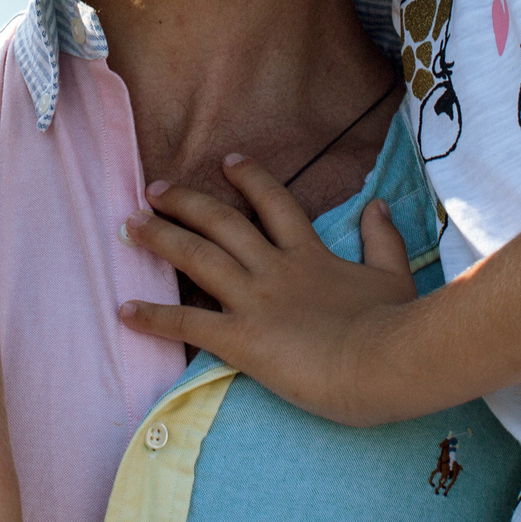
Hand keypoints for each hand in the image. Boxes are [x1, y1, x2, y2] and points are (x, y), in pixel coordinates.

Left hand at [116, 155, 417, 425]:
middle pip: (222, 223)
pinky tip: (124, 309)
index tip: (227, 160)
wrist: (387, 361)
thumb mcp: (394, 274)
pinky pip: (188, 324)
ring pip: (197, 258)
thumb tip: (377, 204)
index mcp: (309, 254)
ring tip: (128, 225)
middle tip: (154, 189)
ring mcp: (255, 300)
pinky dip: (153, 316)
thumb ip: (383, 238)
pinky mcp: (242, 338)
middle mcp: (275, 268)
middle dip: (185, 202)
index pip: (275, 204)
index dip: (249, 179)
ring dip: (160, 239)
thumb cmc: (396, 325)